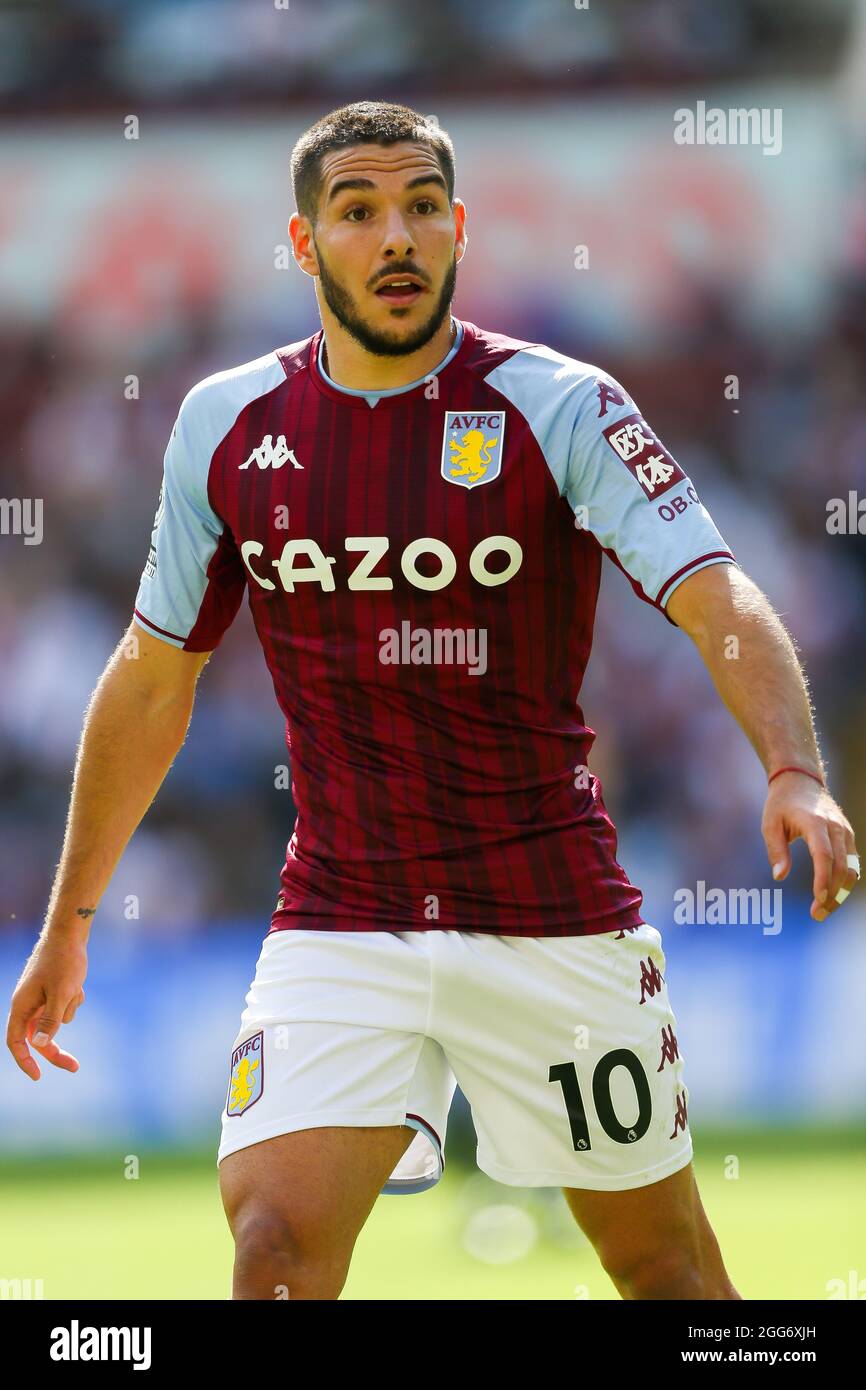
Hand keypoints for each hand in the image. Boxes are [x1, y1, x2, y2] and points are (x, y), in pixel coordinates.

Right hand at [6, 930, 86, 1079]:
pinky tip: (77, 982)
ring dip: (69, 1008)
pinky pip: (65, 1007)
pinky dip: (73, 999)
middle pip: (39, 1037)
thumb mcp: (61, 993)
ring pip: (57, 1020)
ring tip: (74, 985)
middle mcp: (28, 1005)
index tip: (37, 1076)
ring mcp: (40, 998)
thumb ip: (50, 1019)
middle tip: (76, 1067)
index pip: (16, 1041)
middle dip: (56, 1050)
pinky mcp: (52, 992)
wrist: (69, 935)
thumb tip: (39, 1044)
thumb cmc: (63, 962)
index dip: (25, 1060)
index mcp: (22, 1006)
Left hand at [762, 772, 858, 921]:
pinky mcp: (848, 836)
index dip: (823, 880)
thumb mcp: (770, 824)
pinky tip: (832, 896)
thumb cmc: (781, 804)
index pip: (824, 856)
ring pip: (851, 868)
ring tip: (824, 910)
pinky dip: (845, 881)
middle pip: (841, 867)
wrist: (801, 780)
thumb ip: (776, 850)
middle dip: (832, 894)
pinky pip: (853, 863)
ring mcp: (845, 831)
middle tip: (817, 915)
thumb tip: (779, 877)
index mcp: (815, 823)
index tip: (817, 901)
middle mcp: (835, 827)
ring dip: (841, 892)